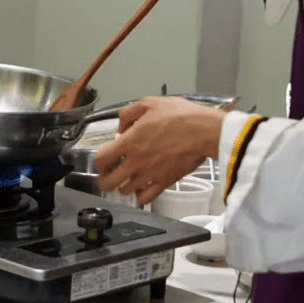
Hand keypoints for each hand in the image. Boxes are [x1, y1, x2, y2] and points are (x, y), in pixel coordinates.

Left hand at [94, 97, 224, 205]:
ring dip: (122, 184)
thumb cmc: (180, 116)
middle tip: (110, 172)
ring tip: (128, 176)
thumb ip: (128, 114)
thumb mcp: (149, 103)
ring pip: (124, 191)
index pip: (100, 159)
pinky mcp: (164, 183)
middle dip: (104, 178)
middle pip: (107, 183)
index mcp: (130, 142)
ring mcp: (150, 175)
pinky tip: (142, 186)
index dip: (99, 159)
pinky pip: (145, 199)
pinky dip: (140, 195)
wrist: (204, 131)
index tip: (105, 156)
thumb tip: (120, 128)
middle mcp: (136, 162)